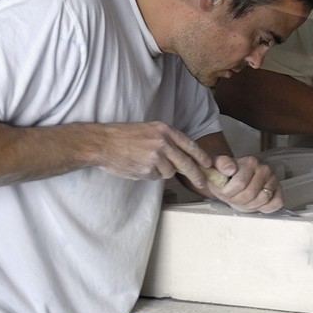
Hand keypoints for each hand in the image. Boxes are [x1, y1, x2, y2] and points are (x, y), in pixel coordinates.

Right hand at [94, 122, 214, 188]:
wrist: (104, 143)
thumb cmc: (125, 136)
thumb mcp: (150, 130)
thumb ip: (167, 141)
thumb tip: (182, 157)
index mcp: (165, 130)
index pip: (189, 145)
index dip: (201, 156)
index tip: (208, 164)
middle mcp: (163, 143)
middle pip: (186, 163)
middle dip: (196, 174)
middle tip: (202, 182)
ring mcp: (155, 157)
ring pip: (170, 172)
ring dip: (162, 172)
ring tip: (146, 162)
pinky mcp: (147, 170)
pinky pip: (155, 177)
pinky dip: (150, 175)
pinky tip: (139, 166)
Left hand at [206, 155, 283, 213]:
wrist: (233, 182)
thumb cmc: (226, 178)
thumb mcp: (218, 168)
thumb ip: (221, 164)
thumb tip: (230, 169)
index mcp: (250, 162)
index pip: (240, 183)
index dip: (229, 192)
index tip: (225, 191)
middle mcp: (264, 168)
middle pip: (251, 193)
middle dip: (239, 200)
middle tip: (234, 197)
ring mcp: (273, 180)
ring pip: (263, 199)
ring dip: (250, 204)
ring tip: (243, 199)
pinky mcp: (278, 191)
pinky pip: (275, 204)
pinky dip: (265, 207)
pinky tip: (255, 203)